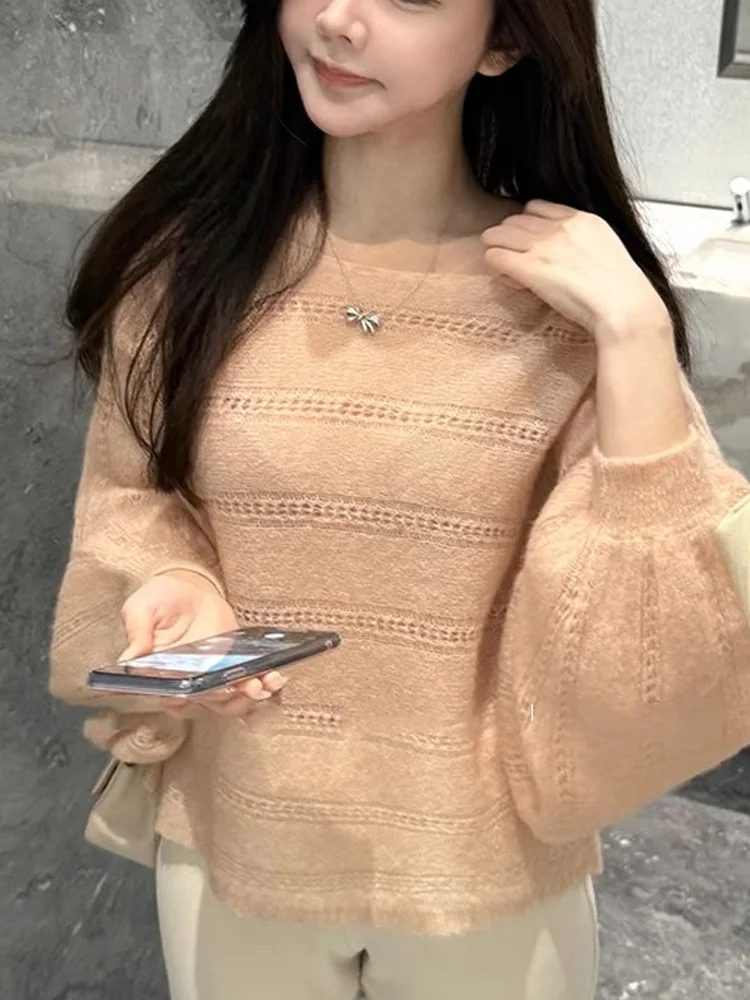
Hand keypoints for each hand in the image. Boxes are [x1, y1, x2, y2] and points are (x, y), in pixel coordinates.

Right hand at [120, 570, 286, 717]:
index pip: (173, 698)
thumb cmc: (160, 597)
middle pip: (208, 704)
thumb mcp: (141, 608)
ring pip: (230, 701)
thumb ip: (137, 632)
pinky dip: (262, 686)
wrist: (188, 587)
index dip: (194, 699)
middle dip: (232, 700)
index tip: (210, 692)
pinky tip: (276, 677)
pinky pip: (246, 685)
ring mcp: (211, 678)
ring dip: (251, 697)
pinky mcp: (231, 669)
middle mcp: (185, 683)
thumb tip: (128, 661)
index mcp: (158, 675)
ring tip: (267, 682)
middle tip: (250, 687)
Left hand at [482, 201, 671, 342]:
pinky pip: (495, 256)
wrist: (624, 307)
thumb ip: (580, 246)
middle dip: (507, 234)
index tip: (525, 237)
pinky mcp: (530, 268)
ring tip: (499, 262)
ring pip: (499, 234)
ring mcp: (543, 246)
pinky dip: (494, 264)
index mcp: (582, 219)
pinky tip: (502, 275)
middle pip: (515, 219)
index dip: (526, 222)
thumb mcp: (604, 251)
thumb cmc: (620, 290)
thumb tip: (560, 257)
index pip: (537, 207)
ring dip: (495, 247)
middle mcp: (559, 228)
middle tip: (508, 252)